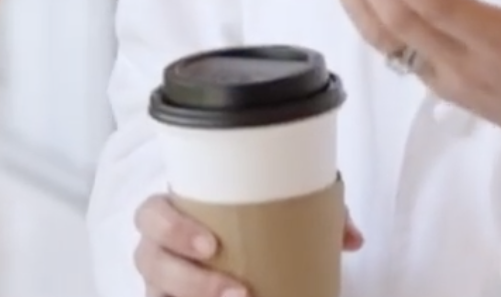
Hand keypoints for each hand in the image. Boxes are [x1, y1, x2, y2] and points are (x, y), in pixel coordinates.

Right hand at [133, 195, 363, 296]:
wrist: (246, 255)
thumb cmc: (253, 224)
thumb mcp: (282, 212)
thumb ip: (316, 216)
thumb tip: (352, 239)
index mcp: (175, 212)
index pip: (151, 214)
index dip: (171, 228)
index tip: (211, 244)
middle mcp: (159, 251)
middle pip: (148, 261)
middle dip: (188, 279)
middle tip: (238, 289)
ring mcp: (161, 284)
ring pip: (155, 293)